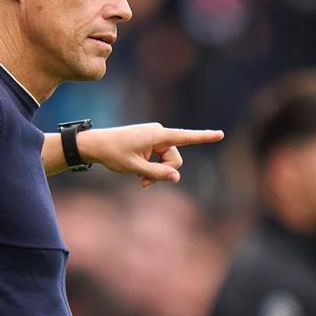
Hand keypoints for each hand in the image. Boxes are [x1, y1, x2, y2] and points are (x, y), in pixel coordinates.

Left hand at [78, 123, 223, 186]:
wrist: (96, 144)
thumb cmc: (113, 153)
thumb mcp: (135, 168)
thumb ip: (157, 174)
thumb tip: (177, 177)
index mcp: (157, 135)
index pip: (185, 136)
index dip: (204, 137)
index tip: (220, 134)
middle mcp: (159, 133)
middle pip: (174, 159)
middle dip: (163, 172)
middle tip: (143, 183)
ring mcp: (155, 137)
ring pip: (167, 161)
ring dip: (156, 172)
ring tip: (138, 179)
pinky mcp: (150, 142)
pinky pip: (159, 158)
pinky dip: (151, 167)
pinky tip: (137, 172)